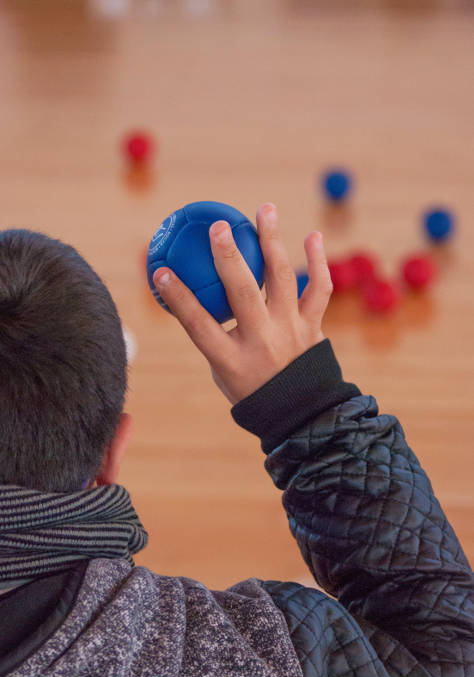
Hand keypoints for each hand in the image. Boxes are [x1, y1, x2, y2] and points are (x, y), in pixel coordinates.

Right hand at [152, 203, 332, 405]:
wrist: (301, 414)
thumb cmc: (251, 388)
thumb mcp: (221, 369)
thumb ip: (209, 335)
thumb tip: (186, 297)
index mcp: (232, 359)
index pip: (198, 324)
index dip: (178, 297)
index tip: (160, 270)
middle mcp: (262, 342)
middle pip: (242, 293)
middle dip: (228, 257)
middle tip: (218, 226)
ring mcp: (291, 331)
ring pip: (283, 280)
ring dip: (272, 242)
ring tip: (264, 210)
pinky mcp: (313, 326)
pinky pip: (319, 289)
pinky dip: (319, 262)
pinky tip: (313, 235)